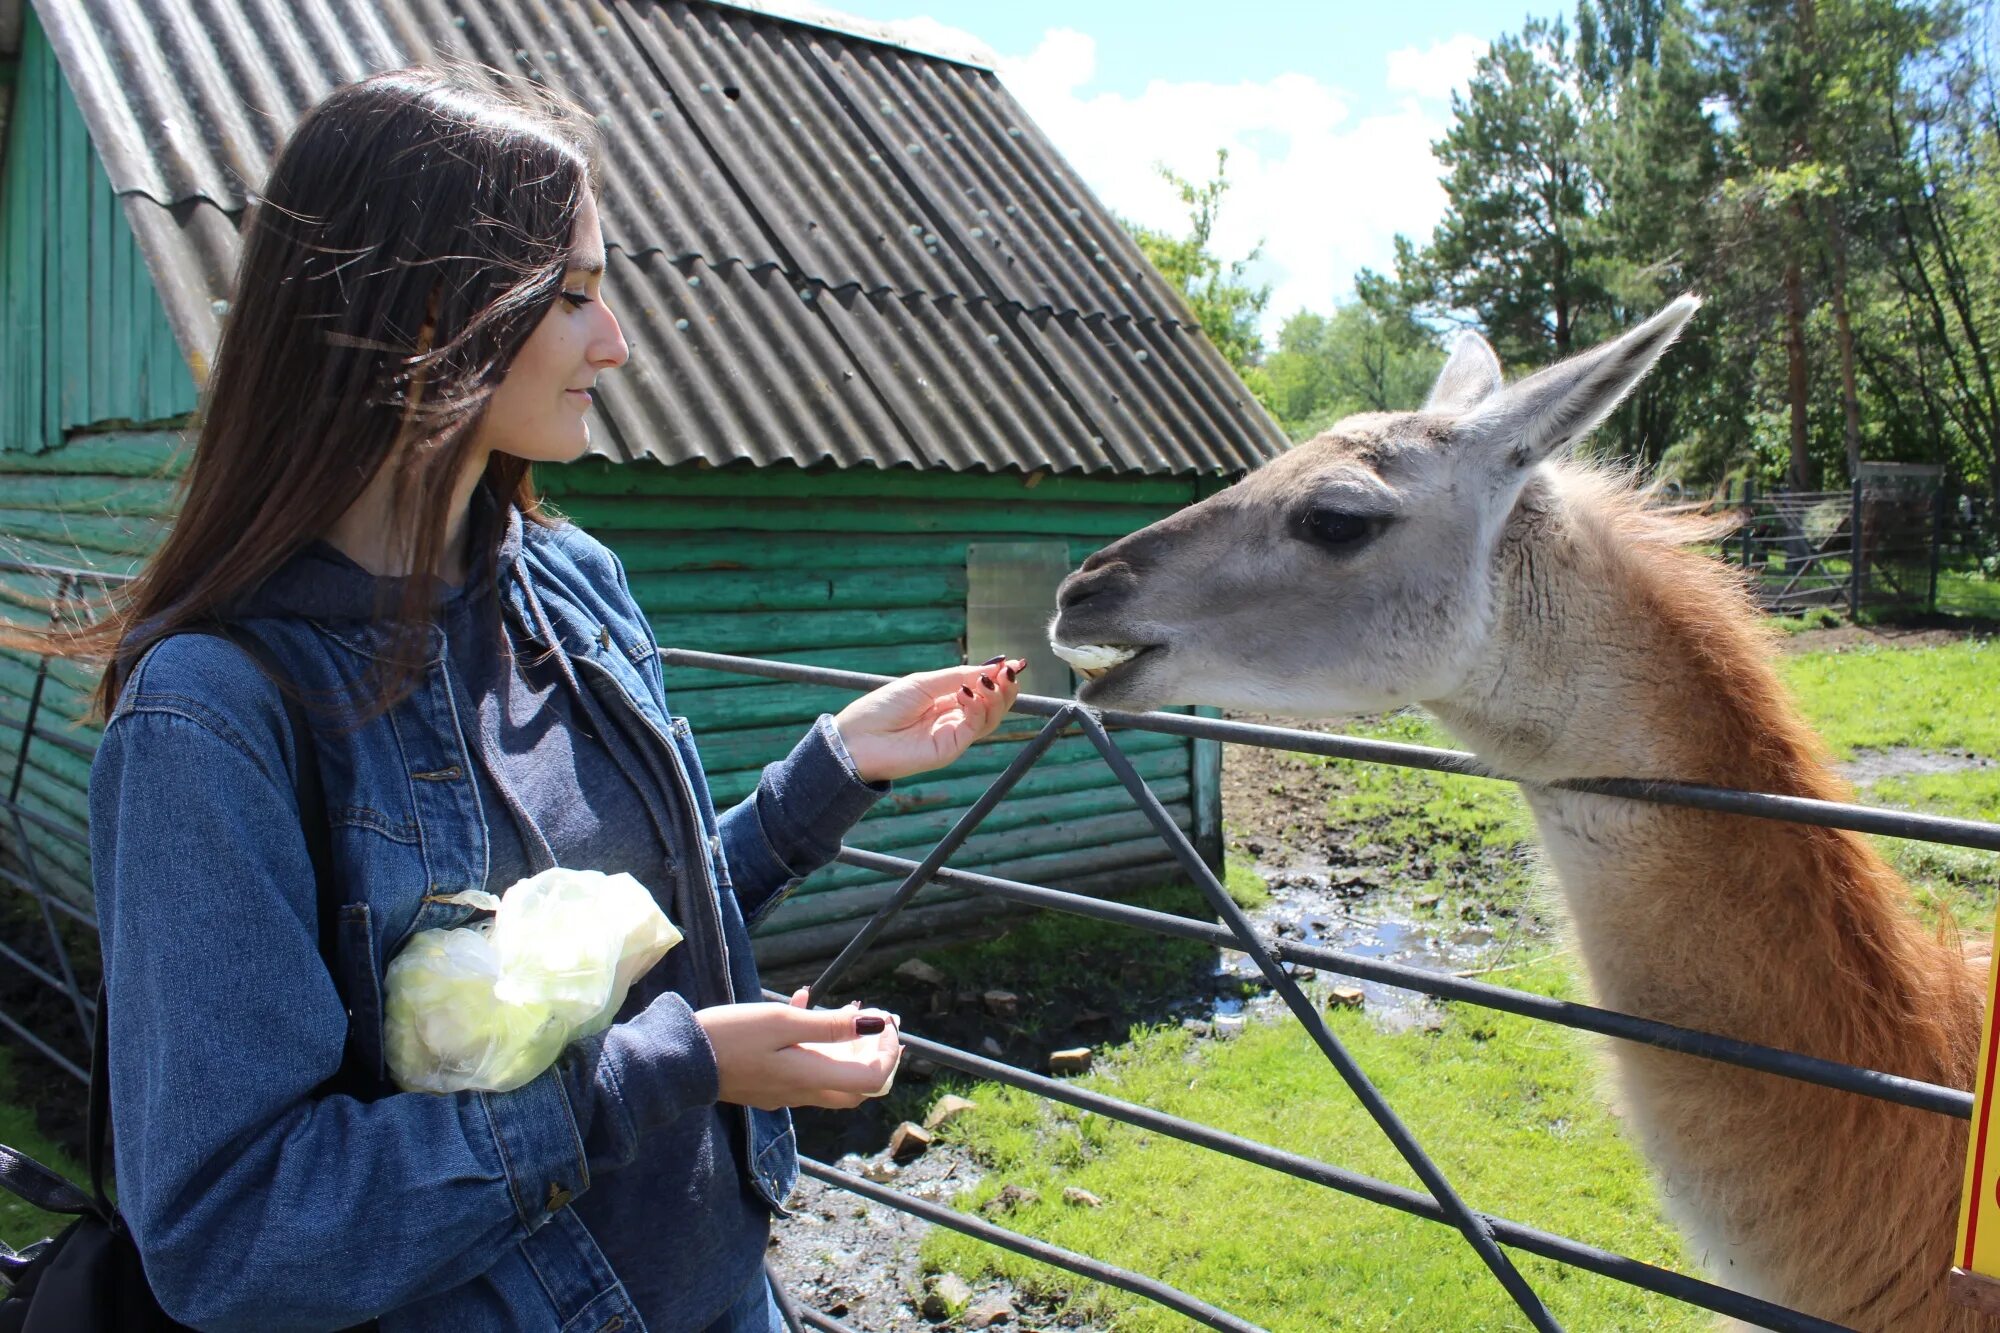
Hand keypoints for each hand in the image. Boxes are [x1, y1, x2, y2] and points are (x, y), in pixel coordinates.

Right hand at [695, 998, 900, 1110]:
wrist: (678, 1060)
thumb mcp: (781, 1022)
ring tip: (846, 1006)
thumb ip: (829, 1025)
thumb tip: (875, 1024)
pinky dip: (812, 1041)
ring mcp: (783, 1092)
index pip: (872, 1080)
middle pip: (856, 1085)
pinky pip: (802, 1066)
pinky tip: (801, 1003)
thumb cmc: (729, 1037)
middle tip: (875, 1020)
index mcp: (809, 1079)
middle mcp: (801, 1092)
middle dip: (872, 1052)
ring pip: (830, 1074)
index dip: (888, 1052)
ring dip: (845, 1043)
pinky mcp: (766, 1084)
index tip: (885, 1022)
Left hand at [834, 658, 1025, 781]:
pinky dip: (978, 709)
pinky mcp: (950, 749)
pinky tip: (966, 695)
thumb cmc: (883, 707)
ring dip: (997, 697)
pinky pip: (975, 728)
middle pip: (995, 705)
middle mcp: (954, 718)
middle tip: (1009, 671)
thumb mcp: (923, 682)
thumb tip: (995, 665)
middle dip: (1006, 687)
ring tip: (987, 681)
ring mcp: (954, 734)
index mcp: (946, 700)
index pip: (983, 690)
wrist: (858, 738)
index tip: (1016, 663)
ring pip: (992, 718)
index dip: (1000, 677)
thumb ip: (959, 676)